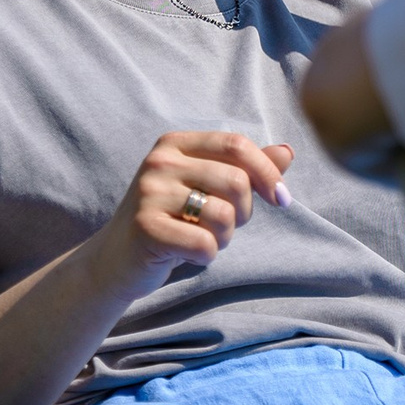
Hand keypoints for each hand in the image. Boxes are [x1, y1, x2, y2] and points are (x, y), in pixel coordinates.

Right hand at [92, 131, 293, 294]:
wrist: (117, 260)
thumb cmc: (171, 220)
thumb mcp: (206, 188)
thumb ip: (245, 169)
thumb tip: (287, 151)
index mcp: (175, 143)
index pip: (236, 145)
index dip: (267, 173)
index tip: (282, 199)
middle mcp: (159, 161)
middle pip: (236, 181)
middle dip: (243, 212)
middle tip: (223, 226)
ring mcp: (149, 193)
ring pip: (223, 215)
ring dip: (224, 237)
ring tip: (200, 238)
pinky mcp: (146, 228)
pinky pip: (204, 243)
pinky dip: (206, 256)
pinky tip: (185, 254)